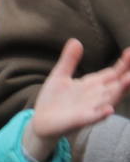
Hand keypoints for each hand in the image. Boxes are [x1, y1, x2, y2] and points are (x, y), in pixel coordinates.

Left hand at [24, 40, 129, 161]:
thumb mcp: (60, 75)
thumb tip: (76, 40)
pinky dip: (101, 114)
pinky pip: (94, 117)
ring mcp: (90, 109)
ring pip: (109, 100)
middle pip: (116, 85)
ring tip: (129, 80)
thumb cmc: (54, 99)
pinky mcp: (81, 120)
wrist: (41, 120)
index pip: (112, 73)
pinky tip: (109, 109)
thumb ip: (69, 60)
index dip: (122, 64)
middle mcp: (96, 96)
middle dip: (127, 76)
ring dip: (120, 91)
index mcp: (92, 85)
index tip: (129, 51)